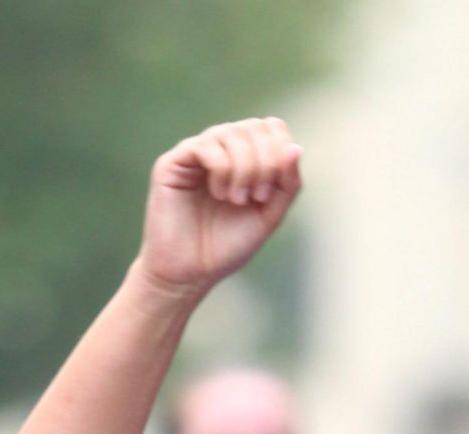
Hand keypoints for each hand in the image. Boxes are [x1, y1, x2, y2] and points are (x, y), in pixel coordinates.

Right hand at [135, 117, 303, 296]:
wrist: (191, 272)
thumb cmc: (228, 246)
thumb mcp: (270, 215)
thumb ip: (288, 184)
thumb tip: (296, 148)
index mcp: (245, 158)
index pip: (270, 127)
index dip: (280, 150)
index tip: (274, 190)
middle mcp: (221, 150)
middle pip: (254, 126)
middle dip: (265, 162)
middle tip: (258, 197)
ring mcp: (196, 154)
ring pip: (231, 133)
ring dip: (244, 168)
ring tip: (237, 200)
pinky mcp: (173, 163)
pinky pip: (206, 146)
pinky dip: (222, 169)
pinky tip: (219, 195)